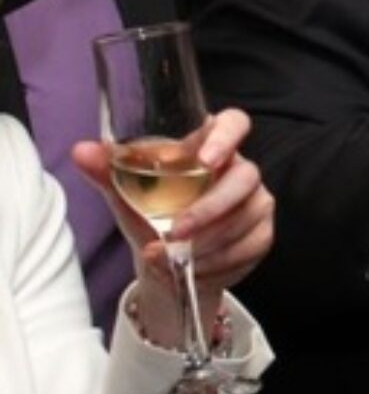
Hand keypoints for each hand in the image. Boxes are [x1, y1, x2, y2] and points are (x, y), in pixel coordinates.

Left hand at [72, 109, 274, 348]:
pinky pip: (247, 247)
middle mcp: (241, 170)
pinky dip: (215, 262)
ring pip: (244, 218)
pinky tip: (191, 269)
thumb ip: (107, 171)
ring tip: (168, 259)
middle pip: (245, 178)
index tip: (206, 159)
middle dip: (209, 209)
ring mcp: (257, 202)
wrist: (167, 261)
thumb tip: (81, 150)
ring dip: (205, 243)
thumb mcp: (127, 194)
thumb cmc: (151, 215)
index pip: (234, 123)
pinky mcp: (262, 234)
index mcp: (210, 148)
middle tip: (174, 232)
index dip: (227, 136)